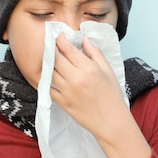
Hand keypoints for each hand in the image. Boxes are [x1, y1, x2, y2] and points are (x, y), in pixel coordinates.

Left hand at [50, 33, 151, 157]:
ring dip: (46, 64)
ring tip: (47, 59)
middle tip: (50, 45)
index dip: (60, 39)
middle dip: (51, 49)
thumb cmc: (112, 95)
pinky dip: (45, 81)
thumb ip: (95, 53)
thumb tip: (84, 39)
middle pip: (55, 58)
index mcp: (88, 68)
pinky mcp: (62, 102)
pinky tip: (46, 75)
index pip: (67, 49)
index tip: (58, 36)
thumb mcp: (108, 71)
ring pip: (49, 72)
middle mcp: (75, 78)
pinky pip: (48, 88)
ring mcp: (67, 91)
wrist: (111, 121)